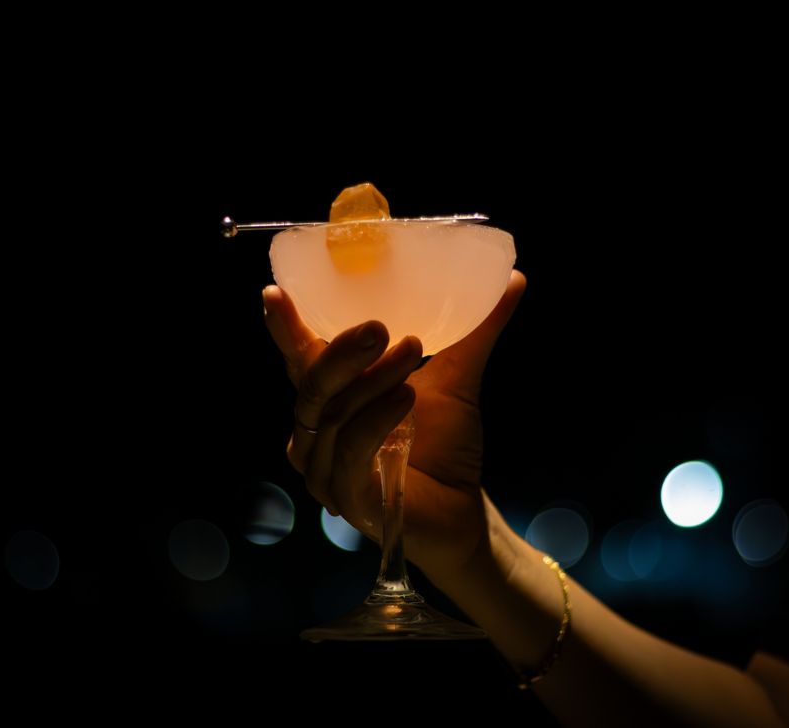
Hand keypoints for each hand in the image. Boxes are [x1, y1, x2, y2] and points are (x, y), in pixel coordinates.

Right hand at [263, 271, 525, 582]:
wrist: (462, 508)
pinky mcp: (349, 496)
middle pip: (311, 386)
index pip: (300, 359)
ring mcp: (327, 468)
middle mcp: (317, 433)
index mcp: (332, 399)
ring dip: (371, 380)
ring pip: (333, 415)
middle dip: (342, 351)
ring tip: (412, 349)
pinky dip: (376, 420)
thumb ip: (474, 331)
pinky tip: (406, 399)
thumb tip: (514, 279)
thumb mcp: (456, 378)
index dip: (284, 328)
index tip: (275, 293)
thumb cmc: (444, 443)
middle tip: (380, 327)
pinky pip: (351, 451)